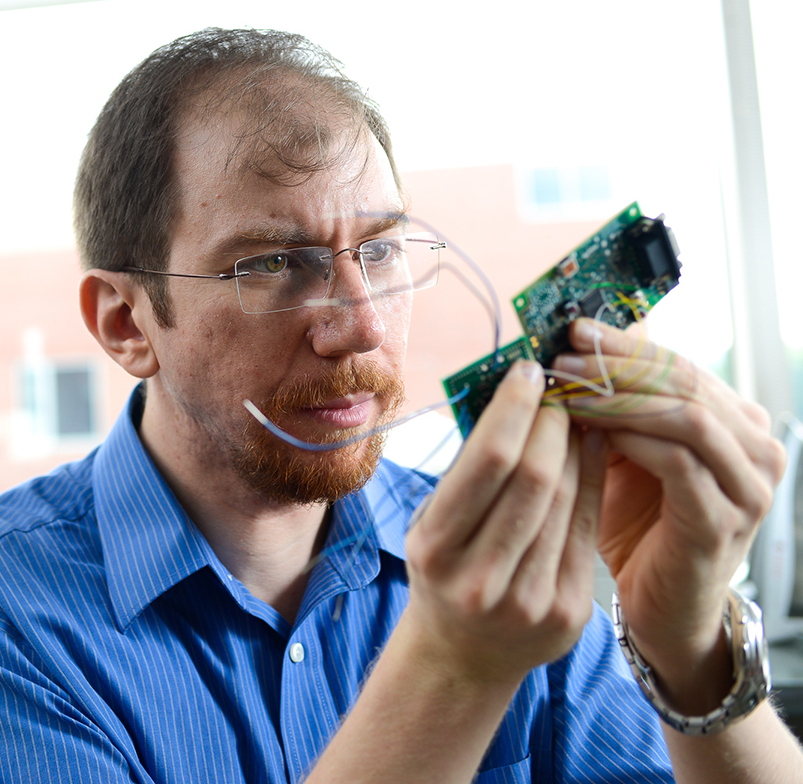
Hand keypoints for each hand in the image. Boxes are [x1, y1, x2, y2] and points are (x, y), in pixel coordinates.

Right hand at [402, 359, 606, 686]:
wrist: (463, 655)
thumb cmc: (444, 571)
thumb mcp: (432, 524)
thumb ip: (467, 472)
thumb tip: (511, 395)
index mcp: (436, 551)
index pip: (488, 463)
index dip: (515, 408)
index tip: (528, 369)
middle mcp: (480, 580)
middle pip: (536, 478)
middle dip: (552, 420)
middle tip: (559, 385)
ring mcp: (529, 601)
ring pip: (566, 500)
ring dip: (577, 444)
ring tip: (576, 410)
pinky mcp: (568, 613)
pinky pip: (586, 529)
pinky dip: (591, 480)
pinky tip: (592, 450)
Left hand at [551, 318, 785, 709]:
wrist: (661, 609)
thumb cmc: (638, 527)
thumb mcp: (626, 455)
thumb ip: (616, 407)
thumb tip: (578, 346)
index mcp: (737, 424)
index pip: (682, 365)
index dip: (627, 344)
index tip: (575, 329)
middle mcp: (756, 449)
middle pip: (686, 382)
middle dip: (620, 363)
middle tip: (567, 354)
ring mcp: (748, 486)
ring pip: (687, 416)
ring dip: (622, 396)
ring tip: (570, 388)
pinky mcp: (723, 520)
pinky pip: (679, 463)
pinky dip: (634, 440)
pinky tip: (594, 431)